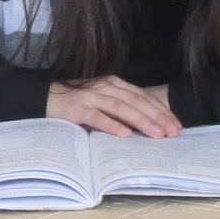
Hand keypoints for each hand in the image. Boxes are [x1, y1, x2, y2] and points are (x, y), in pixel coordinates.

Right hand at [47, 77, 180, 138]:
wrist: (43, 98)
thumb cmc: (76, 102)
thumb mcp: (102, 100)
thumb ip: (120, 108)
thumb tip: (148, 124)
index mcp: (114, 83)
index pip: (143, 96)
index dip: (161, 110)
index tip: (176, 125)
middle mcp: (105, 86)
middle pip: (136, 101)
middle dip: (157, 117)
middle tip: (173, 132)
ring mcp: (91, 96)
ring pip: (121, 107)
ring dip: (141, 120)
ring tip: (156, 134)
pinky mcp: (77, 108)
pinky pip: (97, 117)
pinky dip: (112, 125)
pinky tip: (125, 134)